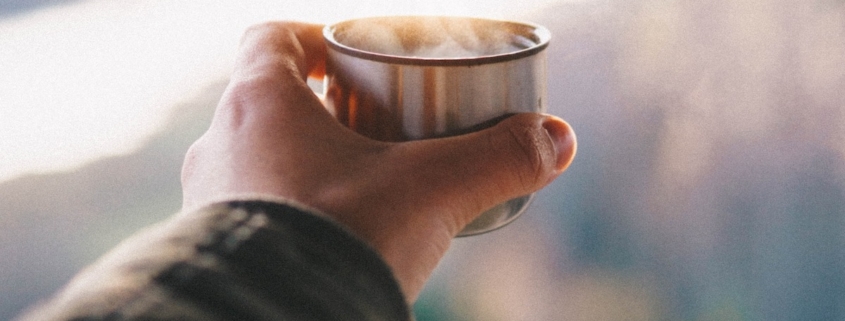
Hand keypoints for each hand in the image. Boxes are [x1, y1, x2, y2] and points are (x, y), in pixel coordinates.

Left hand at [180, 21, 575, 301]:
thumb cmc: (337, 240)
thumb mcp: (433, 192)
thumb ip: (499, 158)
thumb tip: (558, 139)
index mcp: (258, 104)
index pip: (274, 38)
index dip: (316, 39)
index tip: (355, 61)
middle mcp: (220, 145)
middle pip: (274, 101)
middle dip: (328, 108)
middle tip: (378, 127)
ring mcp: (207, 200)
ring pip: (261, 159)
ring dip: (309, 163)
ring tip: (364, 188)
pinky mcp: (216, 248)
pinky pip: (253, 211)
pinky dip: (293, 212)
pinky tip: (336, 236)